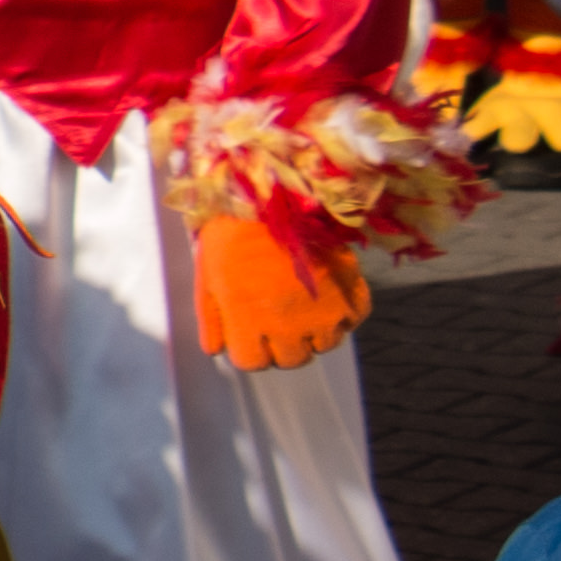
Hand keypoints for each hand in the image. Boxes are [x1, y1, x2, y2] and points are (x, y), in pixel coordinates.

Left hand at [193, 214, 370, 369]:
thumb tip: (216, 351)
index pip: (253, 363)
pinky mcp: (350, 296)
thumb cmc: (233, 235)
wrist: (275, 197)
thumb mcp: (208, 277)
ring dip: (315, 331)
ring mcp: (323, 314)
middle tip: (280, 317)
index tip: (252, 332)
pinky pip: (353, 321)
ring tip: (304, 303)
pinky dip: (344, 313)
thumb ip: (212, 320)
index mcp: (248, 323)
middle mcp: (287, 327)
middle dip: (283, 344)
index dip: (251, 349)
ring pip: (324, 345)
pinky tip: (328, 293)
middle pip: (291, 360)